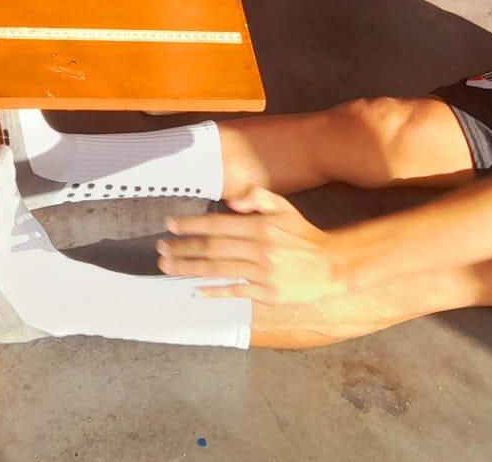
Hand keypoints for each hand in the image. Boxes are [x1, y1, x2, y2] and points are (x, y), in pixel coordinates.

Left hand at [158, 188, 345, 304]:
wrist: (331, 266)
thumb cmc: (303, 235)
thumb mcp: (284, 208)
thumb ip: (258, 198)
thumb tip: (231, 201)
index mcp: (260, 226)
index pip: (218, 224)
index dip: (192, 224)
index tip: (170, 225)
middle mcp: (258, 249)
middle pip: (212, 248)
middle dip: (183, 248)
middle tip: (160, 249)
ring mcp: (262, 273)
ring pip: (218, 270)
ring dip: (189, 268)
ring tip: (167, 267)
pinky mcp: (266, 293)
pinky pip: (234, 291)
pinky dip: (214, 291)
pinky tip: (195, 290)